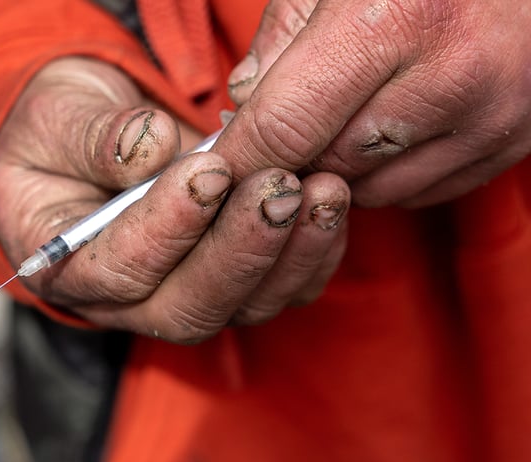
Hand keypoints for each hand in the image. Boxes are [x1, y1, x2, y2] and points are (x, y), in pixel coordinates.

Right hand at [0, 57, 349, 342]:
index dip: (167, 227)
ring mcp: (184, 294)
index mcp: (68, 267)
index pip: (119, 270)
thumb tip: (151, 146)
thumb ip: (93, 137)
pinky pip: (280, 289)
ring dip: (288, 253)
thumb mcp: (56, 119)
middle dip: (240, 249)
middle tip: (279, 186)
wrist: (88, 138)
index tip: (208, 170)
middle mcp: (127, 300)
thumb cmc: (60, 130)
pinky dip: (313, 253)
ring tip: (321, 189)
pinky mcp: (232, 281)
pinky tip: (331, 205)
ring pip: (242, 305)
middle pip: (189, 306)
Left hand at [221, 0, 530, 206]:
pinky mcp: (515, 142)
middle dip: (290, 156)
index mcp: (396, 16)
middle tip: (282, 126)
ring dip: (340, 167)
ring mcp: (491, 116)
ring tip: (344, 114)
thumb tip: (243, 100)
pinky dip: (389, 172)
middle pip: (326, 164)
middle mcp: (450, 75)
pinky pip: (421, 190)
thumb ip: (283, 30)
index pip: (286, 125)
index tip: (214, 171)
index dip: (239, 158)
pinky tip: (391, 125)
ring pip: (372, 189)